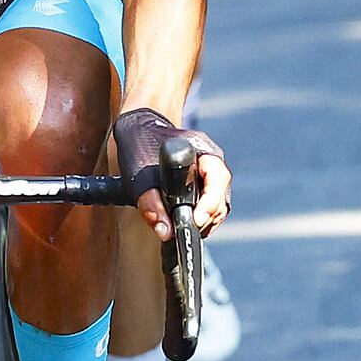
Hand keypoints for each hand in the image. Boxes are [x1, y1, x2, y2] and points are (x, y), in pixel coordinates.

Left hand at [114, 109, 231, 241]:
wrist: (139, 128)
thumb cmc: (140, 143)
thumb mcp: (139, 175)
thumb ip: (150, 204)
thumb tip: (165, 233)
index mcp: (204, 152)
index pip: (218, 180)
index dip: (209, 203)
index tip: (195, 219)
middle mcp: (212, 163)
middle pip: (221, 198)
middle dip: (206, 217)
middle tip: (188, 229)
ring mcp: (209, 174)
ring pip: (218, 205)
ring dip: (204, 221)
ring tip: (185, 229)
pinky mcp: (202, 185)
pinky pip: (208, 206)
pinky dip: (199, 218)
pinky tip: (185, 224)